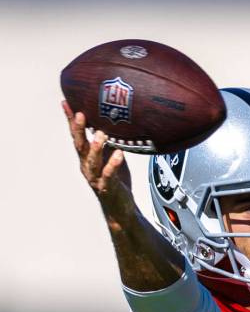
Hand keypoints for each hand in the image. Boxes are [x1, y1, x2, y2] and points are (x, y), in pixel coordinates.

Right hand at [62, 101, 134, 222]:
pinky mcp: (108, 188)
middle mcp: (87, 167)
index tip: (66, 103)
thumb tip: (111, 121)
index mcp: (86, 158)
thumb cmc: (115, 180)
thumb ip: (108, 142)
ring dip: (96, 147)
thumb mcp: (110, 156)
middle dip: (78, 130)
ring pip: (92, 161)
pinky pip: (108, 175)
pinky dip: (112, 165)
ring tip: (101, 134)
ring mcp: (96, 178)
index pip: (77, 136)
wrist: (120, 209)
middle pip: (80, 146)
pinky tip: (118, 154)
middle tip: (80, 114)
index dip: (71, 121)